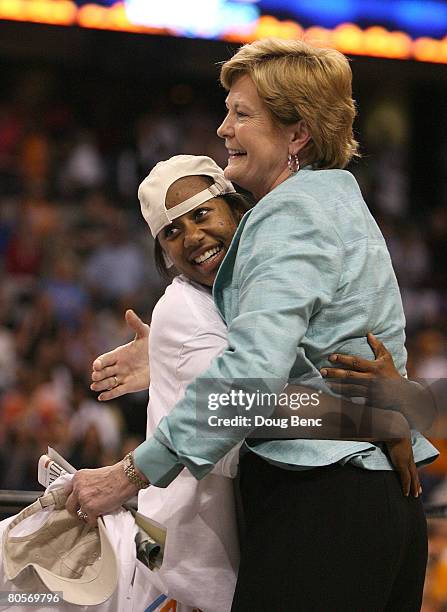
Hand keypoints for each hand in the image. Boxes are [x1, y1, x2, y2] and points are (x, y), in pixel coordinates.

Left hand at [65, 461, 139, 526]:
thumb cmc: (117, 474)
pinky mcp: (91, 509)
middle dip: (76, 510)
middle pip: (69, 505)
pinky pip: (90, 521)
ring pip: (79, 514)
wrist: (126, 477)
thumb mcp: (96, 474)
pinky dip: (96, 520)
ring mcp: (83, 499)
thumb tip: (86, 493)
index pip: (67, 491)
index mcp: (78, 477)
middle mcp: (78, 487)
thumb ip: (87, 483)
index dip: (73, 498)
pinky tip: (102, 515)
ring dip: (87, 515)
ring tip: (96, 513)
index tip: (76, 502)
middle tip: (82, 512)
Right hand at [91, 309, 149, 400]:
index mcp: (118, 354)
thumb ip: (135, 324)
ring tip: (96, 387)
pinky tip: (101, 397)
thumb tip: (128, 311)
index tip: (96, 365)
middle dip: (97, 375)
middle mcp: (118, 366)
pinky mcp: (129, 386)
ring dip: (101, 385)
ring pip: (107, 383)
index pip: (103, 359)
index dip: (98, 363)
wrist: (164, 359)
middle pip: (102, 372)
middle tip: (96, 376)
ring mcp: (122, 377)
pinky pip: (116, 392)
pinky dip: (108, 395)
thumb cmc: (153, 344)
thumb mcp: (145, 333)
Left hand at [321, 333, 435, 430]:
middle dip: (334, 373)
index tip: (331, 357)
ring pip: (349, 388)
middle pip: (349, 375)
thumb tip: (369, 334)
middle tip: (322, 371)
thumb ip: (378, 346)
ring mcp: (369, 391)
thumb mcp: (386, 358)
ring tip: (325, 382)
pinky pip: (354, 398)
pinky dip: (345, 396)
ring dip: (336, 385)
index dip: (343, 359)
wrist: (403, 395)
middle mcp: (370, 379)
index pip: (356, 362)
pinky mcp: (369, 400)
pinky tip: (335, 394)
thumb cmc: (392, 374)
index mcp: (374, 367)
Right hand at [385, 438, 421, 497]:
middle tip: (418, 492)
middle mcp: (409, 458)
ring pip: (413, 478)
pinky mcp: (402, 464)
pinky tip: (406, 493)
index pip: (412, 466)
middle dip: (417, 483)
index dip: (414, 474)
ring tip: (415, 495)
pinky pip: (406, 478)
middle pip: (415, 474)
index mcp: (407, 453)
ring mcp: (406, 461)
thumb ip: (386, 443)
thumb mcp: (390, 440)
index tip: (415, 481)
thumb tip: (379, 444)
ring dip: (414, 487)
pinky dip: (406, 486)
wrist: (393, 430)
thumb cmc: (390, 434)